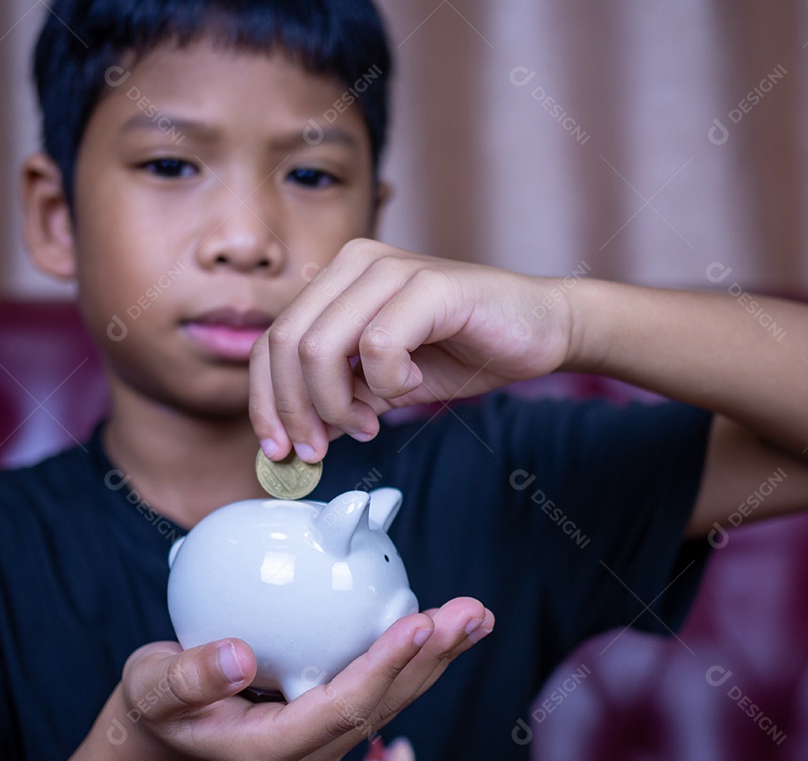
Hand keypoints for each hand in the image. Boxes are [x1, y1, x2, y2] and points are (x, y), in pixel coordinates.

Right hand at [115, 597, 492, 760]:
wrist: (164, 718)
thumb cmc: (159, 699)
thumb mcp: (156, 686)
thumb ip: (190, 677)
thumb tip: (238, 657)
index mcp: (273, 746)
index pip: (342, 707)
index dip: (385, 666)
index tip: (420, 622)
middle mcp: (311, 746)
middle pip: (383, 703)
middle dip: (433, 658)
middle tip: (473, 613)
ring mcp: (326, 732)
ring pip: (393, 696)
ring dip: (438, 655)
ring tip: (478, 616)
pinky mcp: (332, 711)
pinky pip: (383, 683)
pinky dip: (418, 653)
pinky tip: (444, 623)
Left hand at [250, 239, 572, 460]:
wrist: (541, 329)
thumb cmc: (466, 349)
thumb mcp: (386, 383)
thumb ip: (340, 397)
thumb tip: (295, 434)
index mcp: (337, 280)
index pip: (271, 343)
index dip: (266, 402)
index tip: (280, 450)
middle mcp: (356, 263)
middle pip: (285, 345)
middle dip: (295, 411)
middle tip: (319, 449)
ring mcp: (391, 269)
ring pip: (320, 347)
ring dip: (338, 404)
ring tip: (372, 420)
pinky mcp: (429, 285)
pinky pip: (378, 349)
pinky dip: (389, 384)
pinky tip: (412, 384)